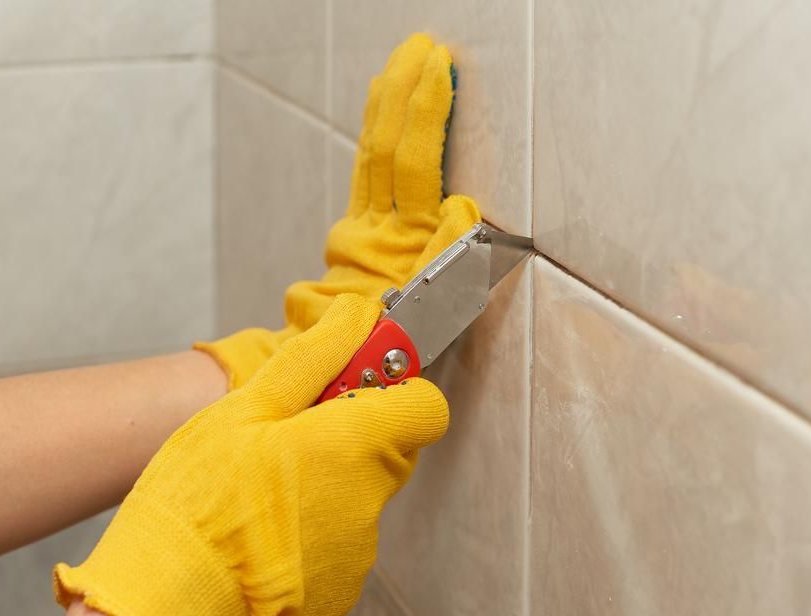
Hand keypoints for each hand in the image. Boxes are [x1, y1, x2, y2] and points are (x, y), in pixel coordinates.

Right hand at [54, 294, 449, 615]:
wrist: (173, 595)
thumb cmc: (201, 498)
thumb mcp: (247, 407)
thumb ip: (314, 357)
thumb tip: (356, 315)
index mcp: (355, 444)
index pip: (425, 407)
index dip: (394, 390)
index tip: (353, 386)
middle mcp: (371, 497)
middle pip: (391, 448)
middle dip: (353, 433)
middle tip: (292, 434)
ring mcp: (359, 547)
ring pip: (363, 494)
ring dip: (331, 481)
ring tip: (268, 489)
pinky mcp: (343, 586)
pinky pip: (342, 538)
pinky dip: (316, 528)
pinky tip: (267, 529)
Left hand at [199, 33, 482, 387]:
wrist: (343, 373)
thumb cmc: (392, 353)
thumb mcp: (430, 316)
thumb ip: (450, 261)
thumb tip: (466, 209)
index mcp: (400, 240)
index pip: (413, 162)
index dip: (426, 113)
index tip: (438, 66)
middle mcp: (379, 227)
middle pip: (387, 147)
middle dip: (404, 92)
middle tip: (420, 47)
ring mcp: (364, 229)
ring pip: (374, 156)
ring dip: (388, 108)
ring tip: (401, 68)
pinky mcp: (358, 236)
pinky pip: (369, 176)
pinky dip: (380, 139)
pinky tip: (385, 120)